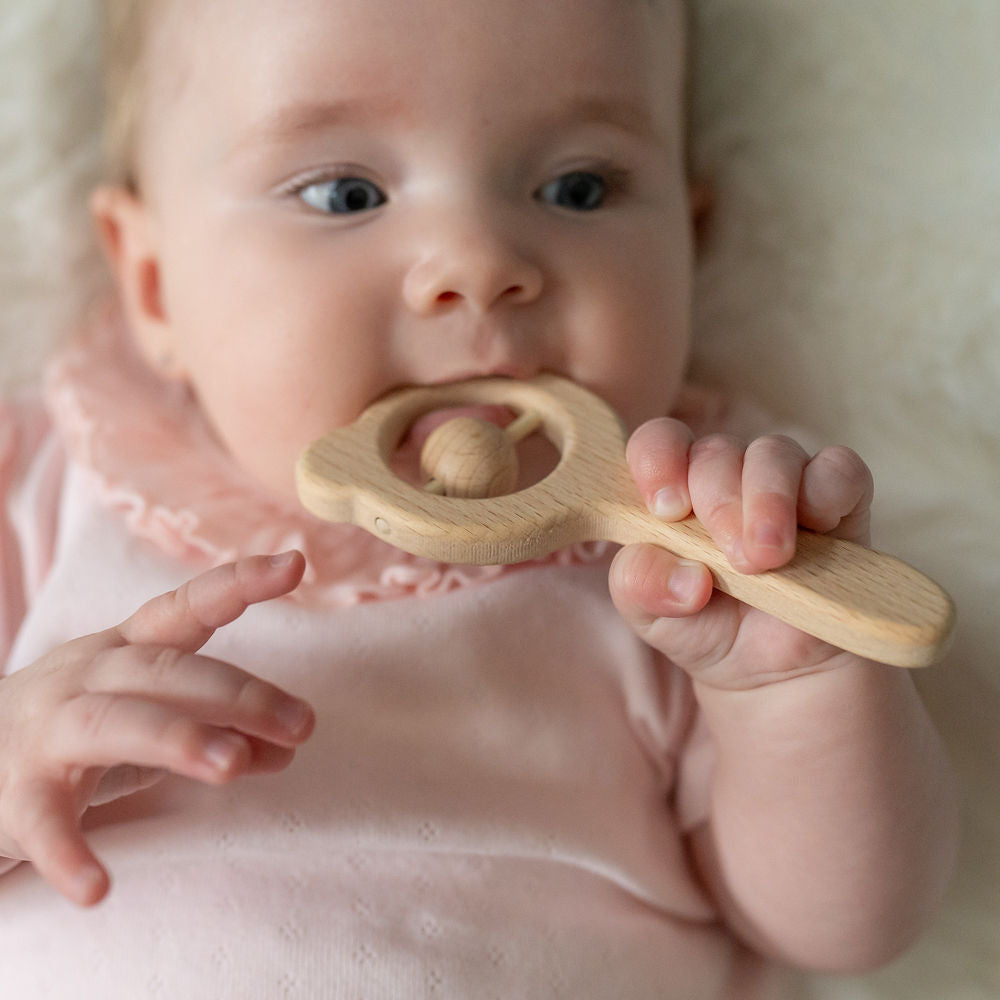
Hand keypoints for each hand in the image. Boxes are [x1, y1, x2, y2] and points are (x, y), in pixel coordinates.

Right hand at [0, 552, 314, 905]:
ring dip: (178, 738)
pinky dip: (68, 851)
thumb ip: (221, 730)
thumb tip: (288, 748)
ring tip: (233, 766)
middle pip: (167, 670)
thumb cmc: (81, 735)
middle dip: (237, 694)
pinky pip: (41, 818)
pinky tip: (98, 888)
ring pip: (116, 721)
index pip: (186, 607)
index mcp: (127, 650)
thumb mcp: (153, 721)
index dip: (237, 583)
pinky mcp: (15, 791)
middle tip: (301, 724)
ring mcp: (48, 728)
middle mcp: (89, 675)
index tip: (294, 565)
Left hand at [610, 420, 874, 688]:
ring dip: (768, 502)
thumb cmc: (702, 626)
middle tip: (734, 560)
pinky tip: (818, 529)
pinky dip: (826, 491)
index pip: (657, 442)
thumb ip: (640, 584)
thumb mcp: (650, 614)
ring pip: (773, 453)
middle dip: (719, 503)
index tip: (667, 511)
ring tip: (768, 559)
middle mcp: (725, 476)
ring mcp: (782, 482)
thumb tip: (687, 576)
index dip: (658, 462)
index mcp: (673, 489)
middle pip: (715, 450)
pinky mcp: (838, 497)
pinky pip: (838, 470)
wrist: (771, 672)